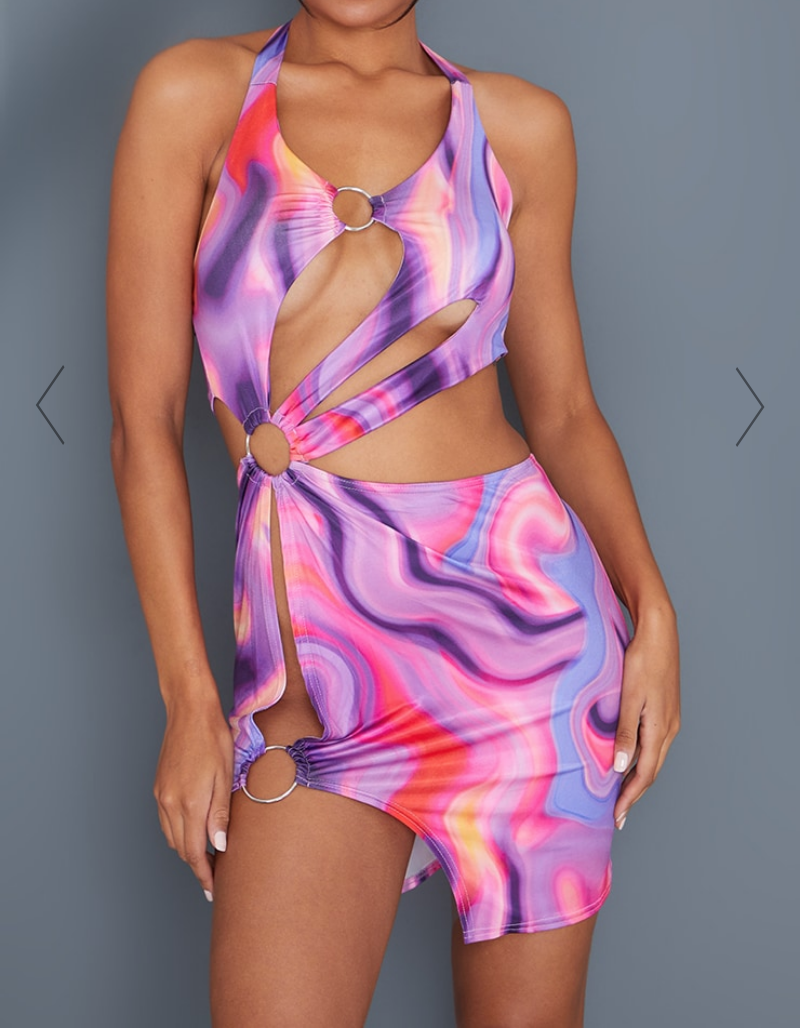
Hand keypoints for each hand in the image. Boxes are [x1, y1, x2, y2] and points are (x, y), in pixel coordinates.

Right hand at [153, 695, 233, 900]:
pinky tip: (193, 829)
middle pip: (181, 848)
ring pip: (172, 836)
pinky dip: (178, 832)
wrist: (189, 712)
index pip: (194, 852)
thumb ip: (220, 814)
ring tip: (208, 855)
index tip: (212, 889)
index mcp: (191, 803)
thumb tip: (218, 846)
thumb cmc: (214, 738)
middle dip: (197, 865)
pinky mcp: (158, 787)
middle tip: (216, 874)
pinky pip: (166, 820)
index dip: (203, 874)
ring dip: (187, 849)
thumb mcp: (226, 775)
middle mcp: (171, 803)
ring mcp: (161, 795)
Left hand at [612, 607, 680, 828]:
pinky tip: (628, 758)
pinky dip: (640, 758)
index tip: (618, 816)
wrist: (659, 631)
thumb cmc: (642, 660)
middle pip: (651, 770)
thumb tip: (620, 768)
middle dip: (634, 793)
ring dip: (637, 777)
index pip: (645, 773)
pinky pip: (653, 743)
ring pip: (653, 757)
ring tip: (621, 793)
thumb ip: (625, 733)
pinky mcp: (664, 709)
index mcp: (661, 728)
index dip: (630, 797)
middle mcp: (669, 728)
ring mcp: (668, 719)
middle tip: (619, 814)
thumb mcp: (630, 697)